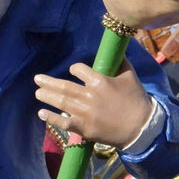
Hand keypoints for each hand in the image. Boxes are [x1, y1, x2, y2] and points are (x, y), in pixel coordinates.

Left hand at [33, 59, 153, 148]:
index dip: (74, 69)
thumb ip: (121, 62)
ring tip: (37, 91)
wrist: (141, 128)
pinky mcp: (84, 128)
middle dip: (49, 82)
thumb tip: (117, 49)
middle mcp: (89, 95)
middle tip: (37, 79)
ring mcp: (85, 113)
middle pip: (64, 86)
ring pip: (61, 102)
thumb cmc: (136, 100)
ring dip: (47, 96)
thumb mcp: (130, 76)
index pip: (79, 70)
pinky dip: (52, 118)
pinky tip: (42, 113)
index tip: (73, 70)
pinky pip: (64, 122)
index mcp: (99, 81)